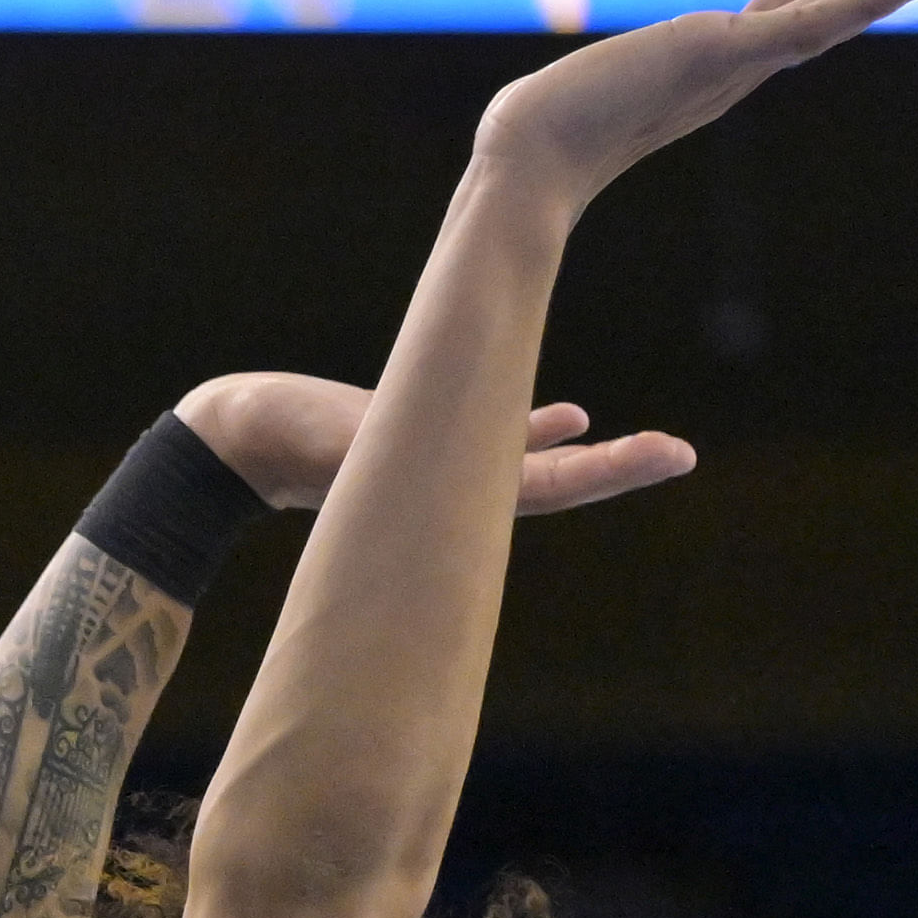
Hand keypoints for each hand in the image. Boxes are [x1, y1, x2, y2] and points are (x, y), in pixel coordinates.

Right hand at [174, 374, 694, 519]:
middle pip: (559, 482)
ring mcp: (441, 471)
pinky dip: (535, 428)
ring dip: (589, 456)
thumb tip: (448, 437)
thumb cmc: (280, 445)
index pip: (553, 489)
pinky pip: (493, 437)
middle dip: (619, 467)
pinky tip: (576, 417)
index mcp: (446, 500)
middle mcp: (454, 491)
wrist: (237, 436)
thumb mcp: (346, 450)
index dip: (612, 470)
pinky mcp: (424, 442)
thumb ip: (392, 456)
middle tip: (681, 454)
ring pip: (533, 464)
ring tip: (647, 448)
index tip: (672, 455)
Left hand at [469, 0, 917, 219]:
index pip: (788, 20)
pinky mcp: (727, 55)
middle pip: (831, 15)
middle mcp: (736, 71)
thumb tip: (531, 111)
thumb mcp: (580, 95)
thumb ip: (587, 93)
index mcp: (712, 73)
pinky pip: (812, 22)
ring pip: (839, 17)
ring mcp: (737, 65)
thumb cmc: (535, 141)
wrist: (523, 162)